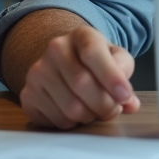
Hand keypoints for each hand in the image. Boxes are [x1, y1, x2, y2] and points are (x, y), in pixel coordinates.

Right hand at [17, 25, 140, 128]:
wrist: (66, 60)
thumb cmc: (96, 61)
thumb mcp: (116, 58)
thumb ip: (125, 76)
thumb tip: (130, 103)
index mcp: (82, 35)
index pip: (92, 52)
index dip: (111, 77)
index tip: (124, 95)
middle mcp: (56, 49)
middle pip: (81, 83)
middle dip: (105, 104)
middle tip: (114, 109)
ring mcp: (38, 72)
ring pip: (70, 107)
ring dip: (90, 116)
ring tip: (96, 110)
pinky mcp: (28, 95)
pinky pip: (56, 120)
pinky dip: (73, 123)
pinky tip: (78, 113)